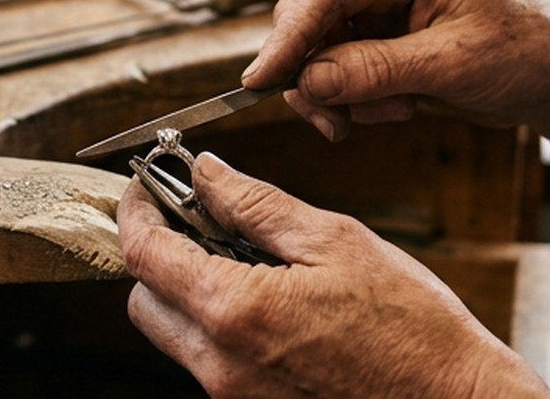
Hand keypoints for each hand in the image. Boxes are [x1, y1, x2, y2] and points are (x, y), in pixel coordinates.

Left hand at [118, 152, 547, 397]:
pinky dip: (220, 325)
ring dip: (191, 291)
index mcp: (236, 312)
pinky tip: (273, 302)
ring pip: (174, 333)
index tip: (149, 184)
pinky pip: (209, 361)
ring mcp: (234, 397)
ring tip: (251, 261)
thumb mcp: (334, 241)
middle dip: (160, 255)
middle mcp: (220, 365)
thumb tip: (206, 174)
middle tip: (203, 221)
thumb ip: (256, 205)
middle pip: (144, 300)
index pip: (143, 254)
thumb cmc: (412, 328)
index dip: (137, 210)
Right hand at [243, 0, 549, 140]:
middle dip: (315, 76)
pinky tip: (400, 106)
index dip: (287, 38)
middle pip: (310, 22)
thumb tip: (308, 82)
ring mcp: (377, 5)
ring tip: (395, 111)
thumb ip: (374, 70)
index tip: (259, 80)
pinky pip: (340, 71)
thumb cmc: (525, 50)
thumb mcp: (450, 64)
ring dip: (342, 94)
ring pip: (319, 53)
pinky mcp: (379, 37)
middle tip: (330, 124)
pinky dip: (358, 100)